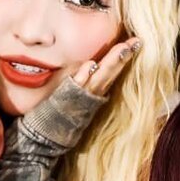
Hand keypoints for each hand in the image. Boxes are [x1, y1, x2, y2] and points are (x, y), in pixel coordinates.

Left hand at [8, 37, 139, 160]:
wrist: (43, 138)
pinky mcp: (68, 99)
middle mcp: (91, 95)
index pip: (112, 71)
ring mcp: (81, 97)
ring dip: (111, 63)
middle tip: (136, 42)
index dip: (124, 57)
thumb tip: (90, 64)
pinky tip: (91, 64)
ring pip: (100, 77)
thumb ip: (82, 81)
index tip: (135, 42)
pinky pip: (78, 86)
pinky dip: (86, 76)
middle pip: (110, 72)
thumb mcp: (74, 97)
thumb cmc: (57, 118)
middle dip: (123, 57)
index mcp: (93, 93)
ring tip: (122, 49)